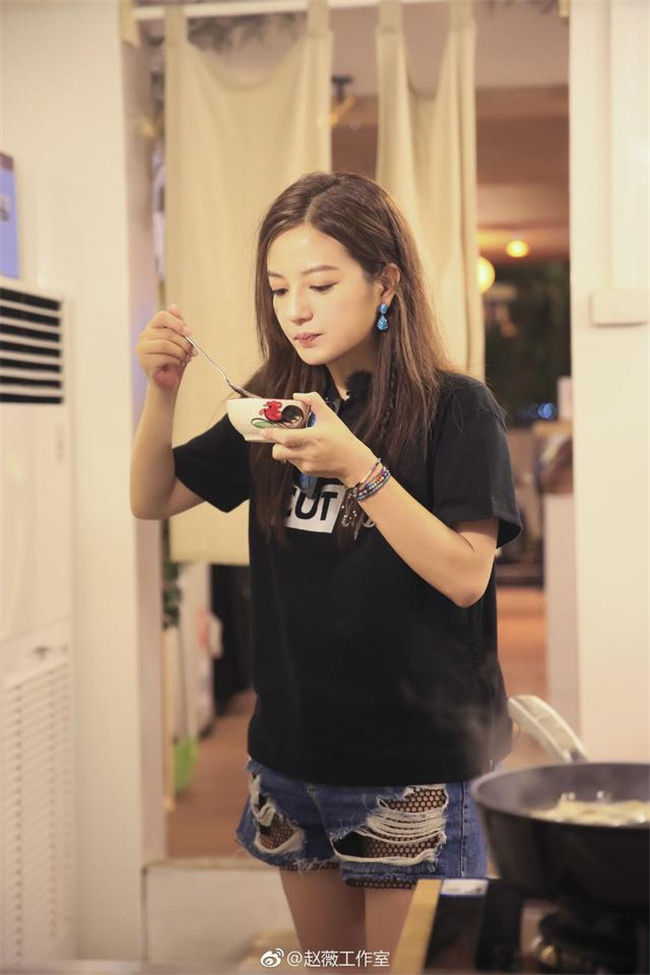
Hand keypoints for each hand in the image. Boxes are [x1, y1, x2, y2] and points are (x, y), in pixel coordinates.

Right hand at [134, 303, 197, 392]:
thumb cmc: (175, 360)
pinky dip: (175, 361)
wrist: (168, 382)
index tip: (190, 332)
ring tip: (185, 359)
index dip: (177, 323)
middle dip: (184, 343)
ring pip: (165, 344)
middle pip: (167, 332)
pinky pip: (163, 357)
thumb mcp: (180, 341)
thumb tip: (174, 306)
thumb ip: (178, 325)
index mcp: (153, 328)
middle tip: (193, 352)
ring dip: (180, 352)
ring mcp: (141, 348)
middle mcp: (144, 336)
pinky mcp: (143, 361)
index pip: (162, 316)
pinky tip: (177, 365)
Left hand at [261, 391, 376, 485]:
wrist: (353, 462)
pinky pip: (294, 463)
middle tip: (280, 437)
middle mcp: (307, 453)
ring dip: (286, 450)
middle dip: (275, 444)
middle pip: (278, 452)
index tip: (264, 430)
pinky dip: (295, 456)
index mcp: (313, 437)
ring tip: (297, 443)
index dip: (272, 434)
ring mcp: (306, 464)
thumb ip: (314, 402)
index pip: (285, 438)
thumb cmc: (342, 438)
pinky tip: (307, 451)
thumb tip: (297, 395)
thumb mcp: (330, 416)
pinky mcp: (307, 472)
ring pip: (285, 458)